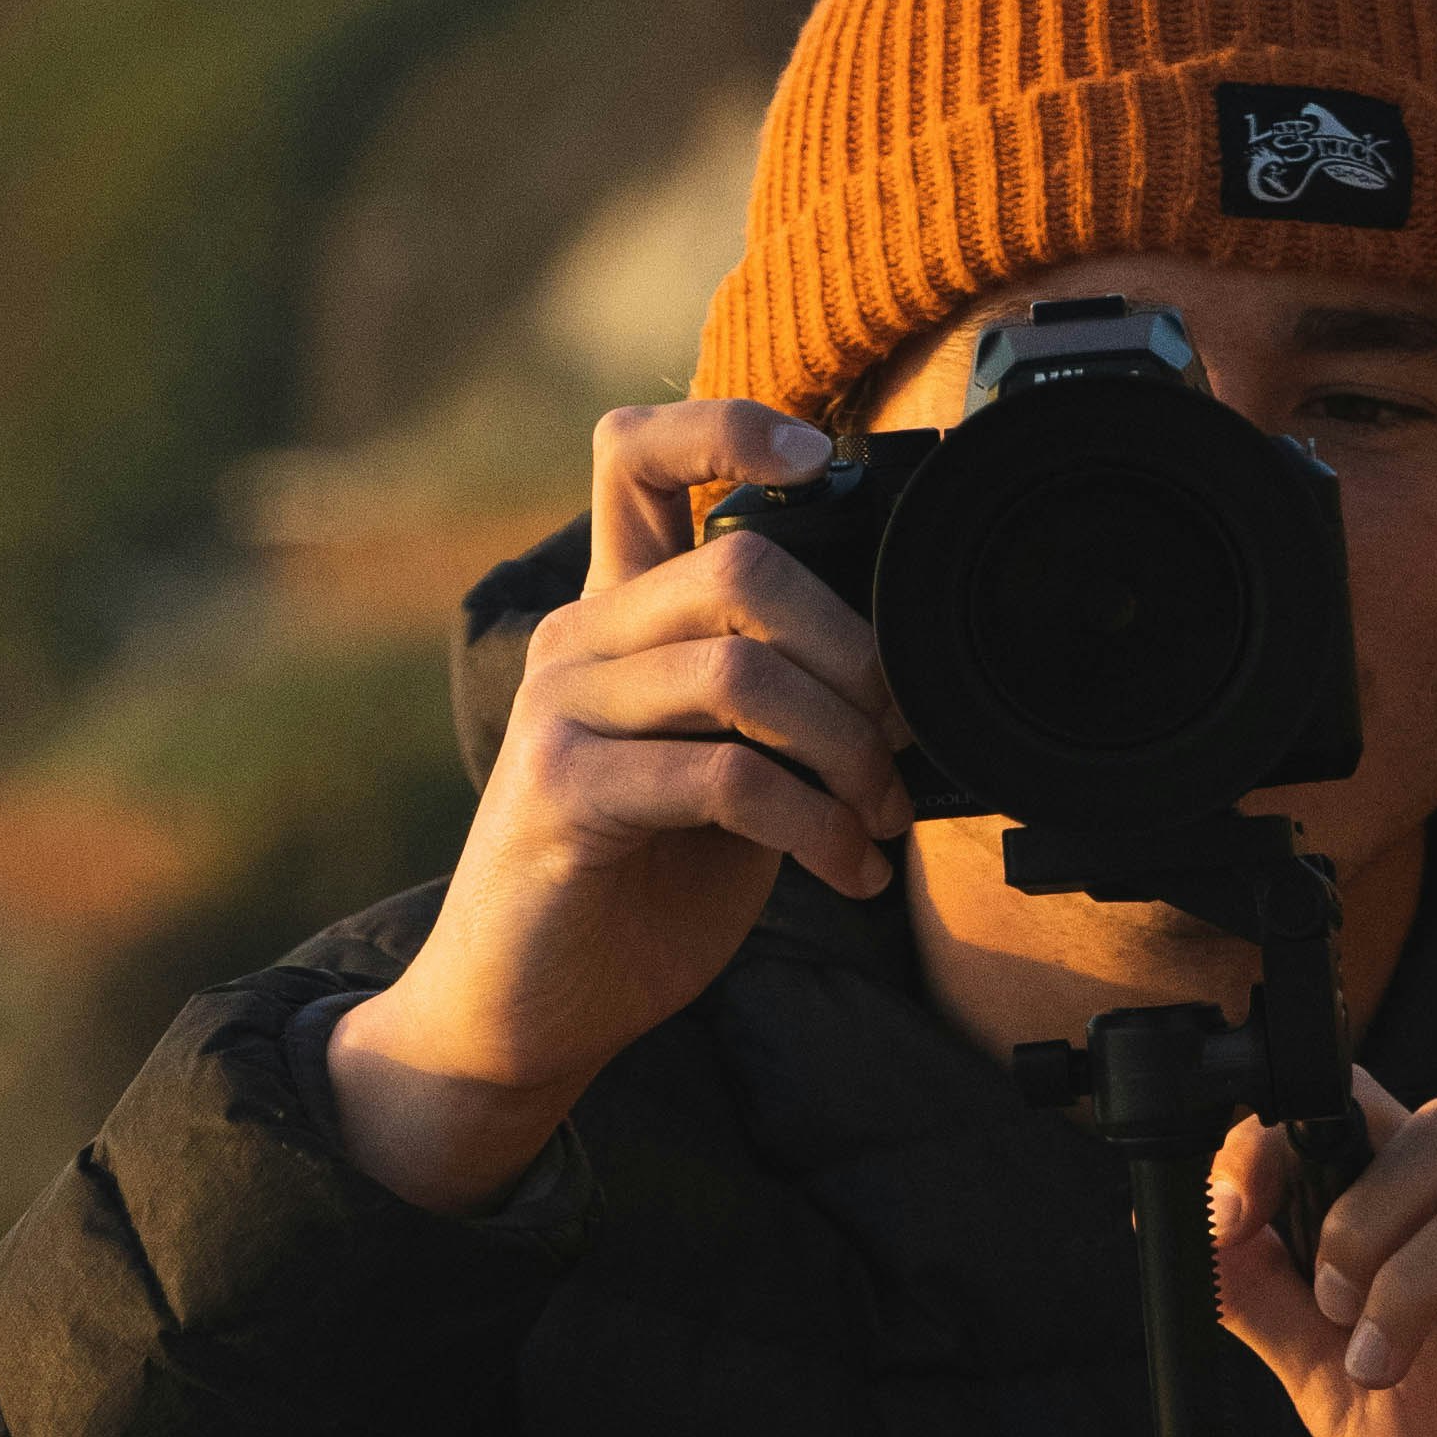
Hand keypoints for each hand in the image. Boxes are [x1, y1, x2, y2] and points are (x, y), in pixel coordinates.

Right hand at [329, 399, 910, 1211]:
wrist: (531, 1009)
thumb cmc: (640, 887)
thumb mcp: (724, 772)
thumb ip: (776, 702)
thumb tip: (905, 674)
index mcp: (615, 616)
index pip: (634, 453)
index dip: (726, 427)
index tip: (817, 460)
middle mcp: (577, 642)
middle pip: (740, 567)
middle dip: (857, 652)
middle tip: (900, 740)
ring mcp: (560, 712)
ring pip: (743, 674)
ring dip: (849, 753)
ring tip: (879, 821)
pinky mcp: (564, 794)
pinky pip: (723, 776)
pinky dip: (814, 825)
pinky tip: (847, 873)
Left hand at [1211, 1075, 1436, 1436]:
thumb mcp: (1330, 1394)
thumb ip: (1268, 1307)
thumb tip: (1194, 1223)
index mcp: (1434, 1233)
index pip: (1376, 1110)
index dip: (1291, 1129)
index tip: (1232, 1212)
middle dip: (1365, 1210)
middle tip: (1332, 1311)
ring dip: (1420, 1280)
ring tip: (1382, 1372)